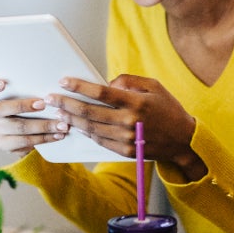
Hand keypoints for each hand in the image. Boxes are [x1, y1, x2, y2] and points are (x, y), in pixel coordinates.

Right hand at [0, 78, 68, 154]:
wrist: (26, 133)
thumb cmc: (28, 107)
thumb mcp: (24, 96)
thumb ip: (27, 89)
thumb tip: (49, 80)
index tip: (2, 84)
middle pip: (1, 109)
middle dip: (23, 106)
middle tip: (43, 104)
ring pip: (18, 127)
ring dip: (43, 125)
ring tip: (61, 124)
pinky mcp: (5, 145)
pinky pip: (26, 142)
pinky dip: (45, 138)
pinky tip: (58, 135)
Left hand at [50, 74, 206, 178]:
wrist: (183, 140)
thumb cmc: (168, 109)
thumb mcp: (154, 86)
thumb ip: (129, 81)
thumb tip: (105, 83)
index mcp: (136, 102)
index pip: (101, 93)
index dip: (79, 86)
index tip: (63, 81)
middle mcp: (129, 121)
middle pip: (89, 112)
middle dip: (66, 104)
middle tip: (50, 98)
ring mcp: (126, 139)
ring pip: (90, 128)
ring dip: (71, 119)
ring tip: (57, 112)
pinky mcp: (125, 151)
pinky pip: (99, 141)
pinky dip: (85, 132)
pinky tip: (76, 125)